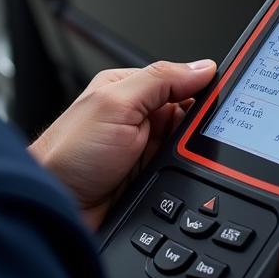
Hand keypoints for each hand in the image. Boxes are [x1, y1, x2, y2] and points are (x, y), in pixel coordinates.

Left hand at [29, 60, 216, 228]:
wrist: (56, 210)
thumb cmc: (68, 155)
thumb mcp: (116, 104)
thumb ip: (159, 81)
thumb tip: (202, 67)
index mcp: (129, 88)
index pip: (179, 80)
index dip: (201, 88)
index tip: (222, 98)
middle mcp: (137, 117)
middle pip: (188, 115)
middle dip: (194, 127)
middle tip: (187, 137)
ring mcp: (144, 149)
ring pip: (188, 147)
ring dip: (190, 154)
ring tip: (172, 161)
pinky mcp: (148, 179)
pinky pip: (181, 173)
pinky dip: (185, 176)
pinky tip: (176, 179)